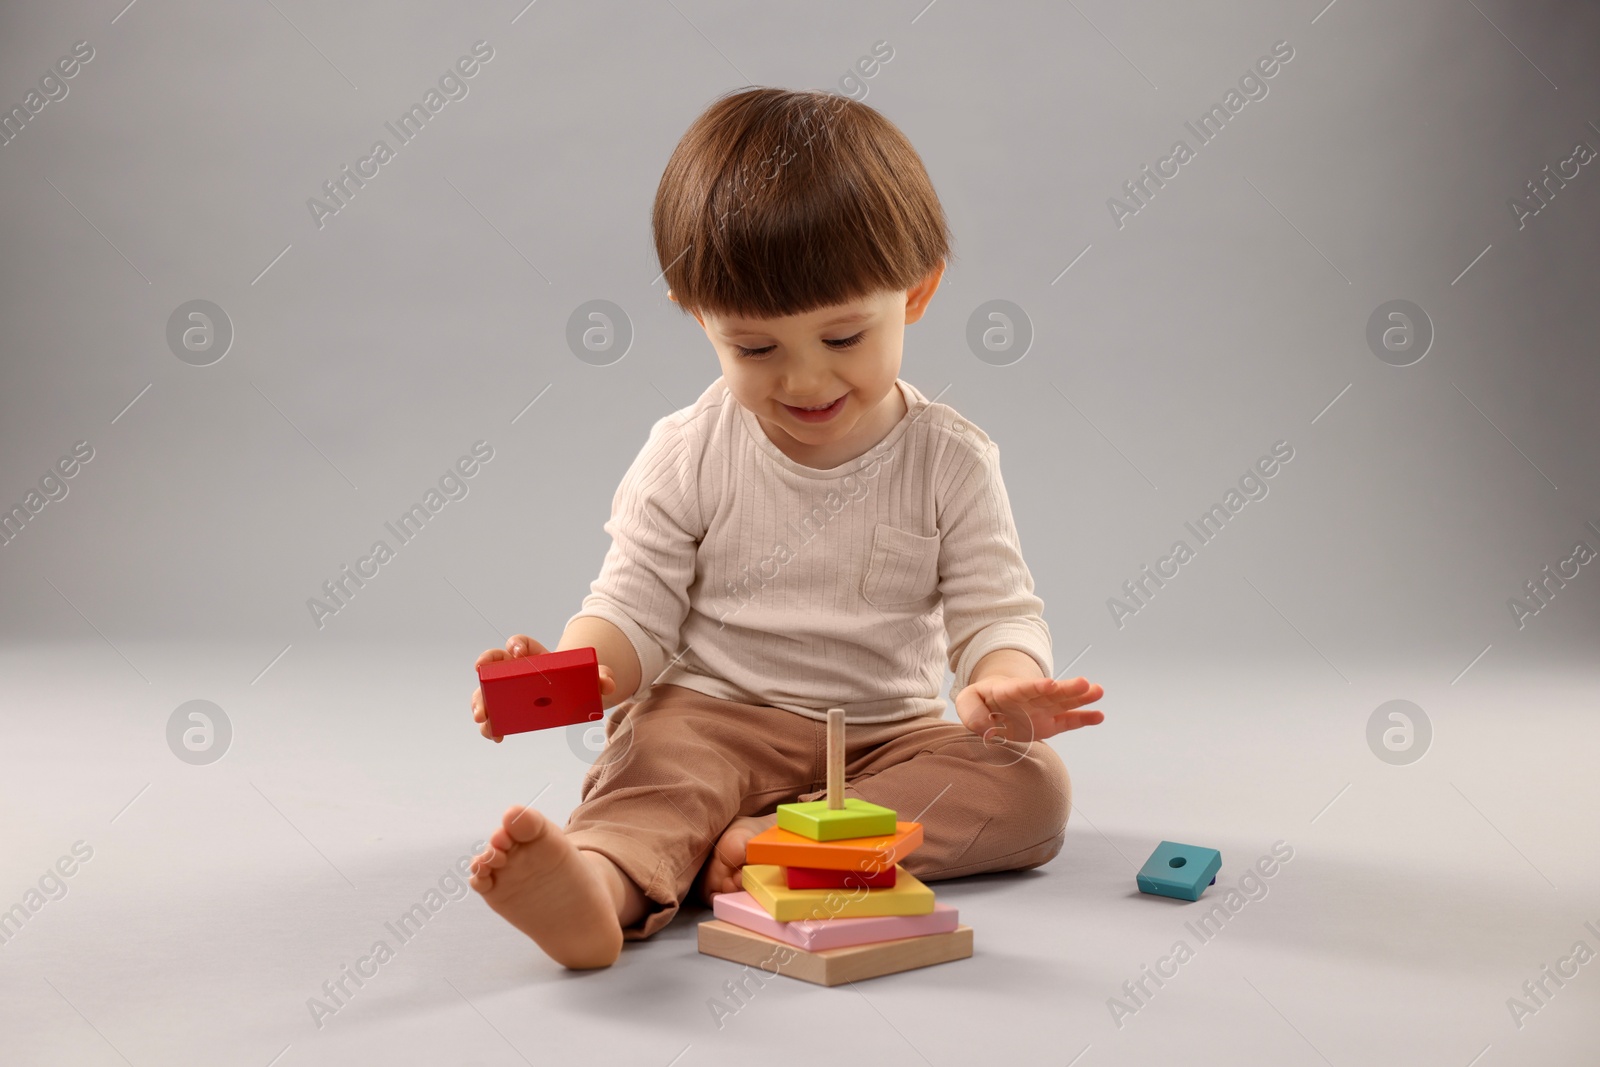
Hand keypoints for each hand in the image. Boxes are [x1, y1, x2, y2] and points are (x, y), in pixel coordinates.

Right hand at [469, 634, 617, 742]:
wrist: (571, 694)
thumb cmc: (577, 680)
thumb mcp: (592, 676)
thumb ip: (602, 676)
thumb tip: (608, 684)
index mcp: (535, 656)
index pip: (521, 644)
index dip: (516, 644)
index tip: (515, 651)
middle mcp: (515, 669)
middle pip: (494, 663)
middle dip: (485, 666)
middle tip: (481, 674)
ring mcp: (508, 690)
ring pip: (486, 690)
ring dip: (480, 702)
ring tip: (482, 718)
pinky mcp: (507, 710)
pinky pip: (494, 715)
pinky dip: (491, 726)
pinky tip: (496, 736)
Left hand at [955, 675, 1104, 744]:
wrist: (993, 705)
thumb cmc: (980, 701)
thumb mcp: (968, 702)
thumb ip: (972, 713)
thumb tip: (986, 729)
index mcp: (1009, 691)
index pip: (1023, 688)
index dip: (1036, 686)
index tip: (1051, 683)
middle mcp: (1030, 699)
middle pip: (1050, 692)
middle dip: (1067, 688)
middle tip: (1085, 683)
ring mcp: (1043, 710)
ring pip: (1064, 702)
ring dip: (1081, 697)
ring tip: (1098, 691)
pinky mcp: (1050, 723)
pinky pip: (1068, 721)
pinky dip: (1083, 719)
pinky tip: (1099, 716)